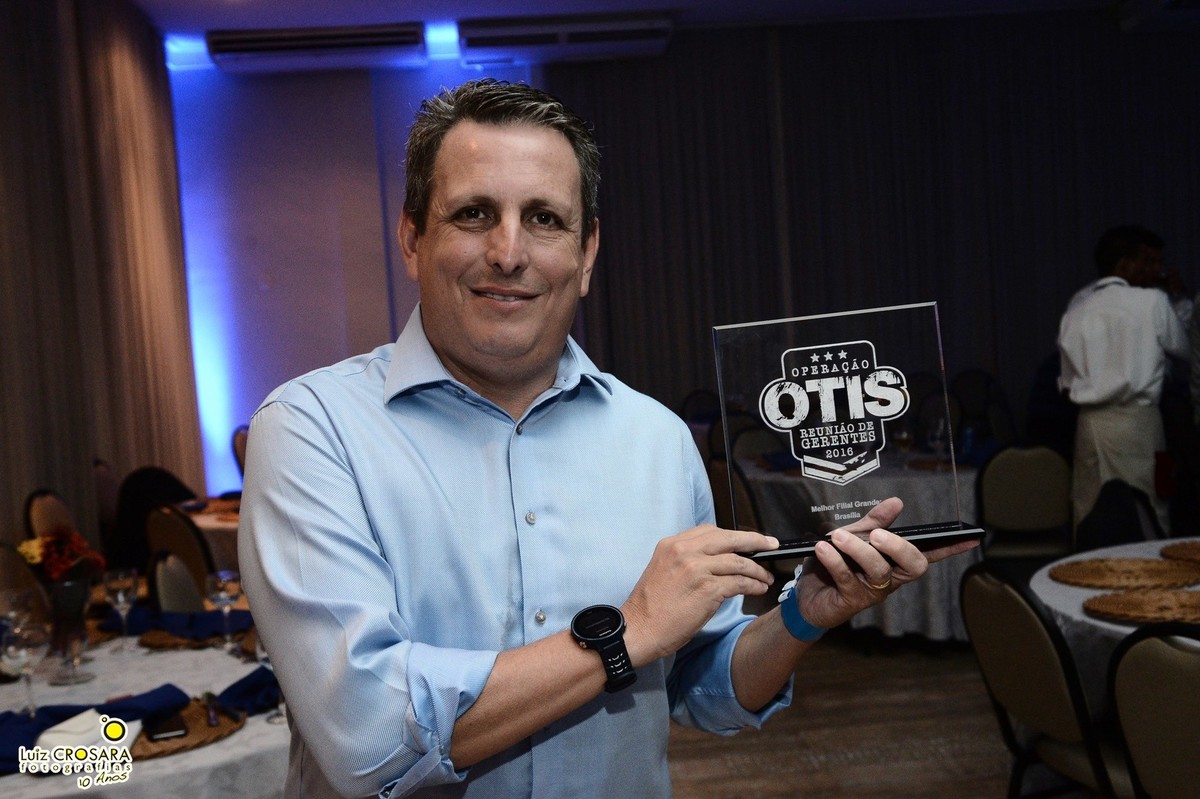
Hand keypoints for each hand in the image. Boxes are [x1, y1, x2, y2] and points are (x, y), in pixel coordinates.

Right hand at [622, 525, 776, 665]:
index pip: (710, 531)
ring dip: (757, 570)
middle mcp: (684, 551)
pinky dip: (753, 585)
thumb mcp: (663, 570)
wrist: (639, 629)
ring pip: (738, 561)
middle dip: (755, 540)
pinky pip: (739, 582)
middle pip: (729, 538)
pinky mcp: (708, 589)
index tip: (747, 540)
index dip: (733, 535)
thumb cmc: (650, 607)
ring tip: (766, 578)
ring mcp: (697, 568)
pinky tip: (758, 589)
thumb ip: (686, 560)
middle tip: (771, 544)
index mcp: (672, 544)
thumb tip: (716, 562)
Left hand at [794, 498, 975, 628]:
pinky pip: (847, 579)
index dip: (951, 548)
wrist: (805, 596)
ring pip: (878, 571)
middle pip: (913, 566)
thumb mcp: (852, 538)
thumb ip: (873, 522)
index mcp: (894, 562)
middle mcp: (889, 578)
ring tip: (838, 536)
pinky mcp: (850, 601)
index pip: (928, 554)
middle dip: (899, 548)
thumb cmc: (833, 565)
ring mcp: (872, 592)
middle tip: (877, 534)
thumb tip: (897, 502)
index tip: (971, 537)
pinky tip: (822, 549)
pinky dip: (834, 560)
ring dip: (858, 550)